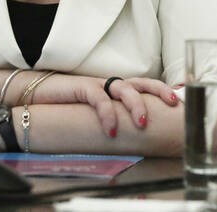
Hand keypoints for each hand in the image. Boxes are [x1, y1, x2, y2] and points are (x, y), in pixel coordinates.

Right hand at [29, 74, 179, 138]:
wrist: (37, 94)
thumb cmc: (69, 105)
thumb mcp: (96, 112)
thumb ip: (114, 116)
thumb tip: (132, 134)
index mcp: (117, 88)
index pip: (145, 86)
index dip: (163, 91)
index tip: (179, 101)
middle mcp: (111, 84)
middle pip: (141, 82)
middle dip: (159, 91)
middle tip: (172, 104)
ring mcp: (97, 84)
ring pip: (124, 88)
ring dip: (135, 105)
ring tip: (141, 123)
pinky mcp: (82, 87)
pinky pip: (99, 99)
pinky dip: (107, 113)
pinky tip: (111, 129)